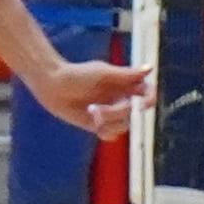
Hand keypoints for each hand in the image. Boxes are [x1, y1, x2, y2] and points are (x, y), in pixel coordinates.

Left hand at [22, 48, 153, 134]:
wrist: (53, 86)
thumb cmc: (76, 75)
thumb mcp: (102, 73)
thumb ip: (126, 75)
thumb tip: (150, 68)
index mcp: (123, 84)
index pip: (147, 92)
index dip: (149, 100)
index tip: (140, 106)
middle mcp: (119, 98)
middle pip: (131, 112)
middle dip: (115, 112)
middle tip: (96, 108)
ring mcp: (109, 112)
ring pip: (122, 126)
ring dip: (107, 121)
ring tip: (90, 112)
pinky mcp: (98, 125)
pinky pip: (111, 135)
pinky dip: (104, 131)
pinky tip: (92, 123)